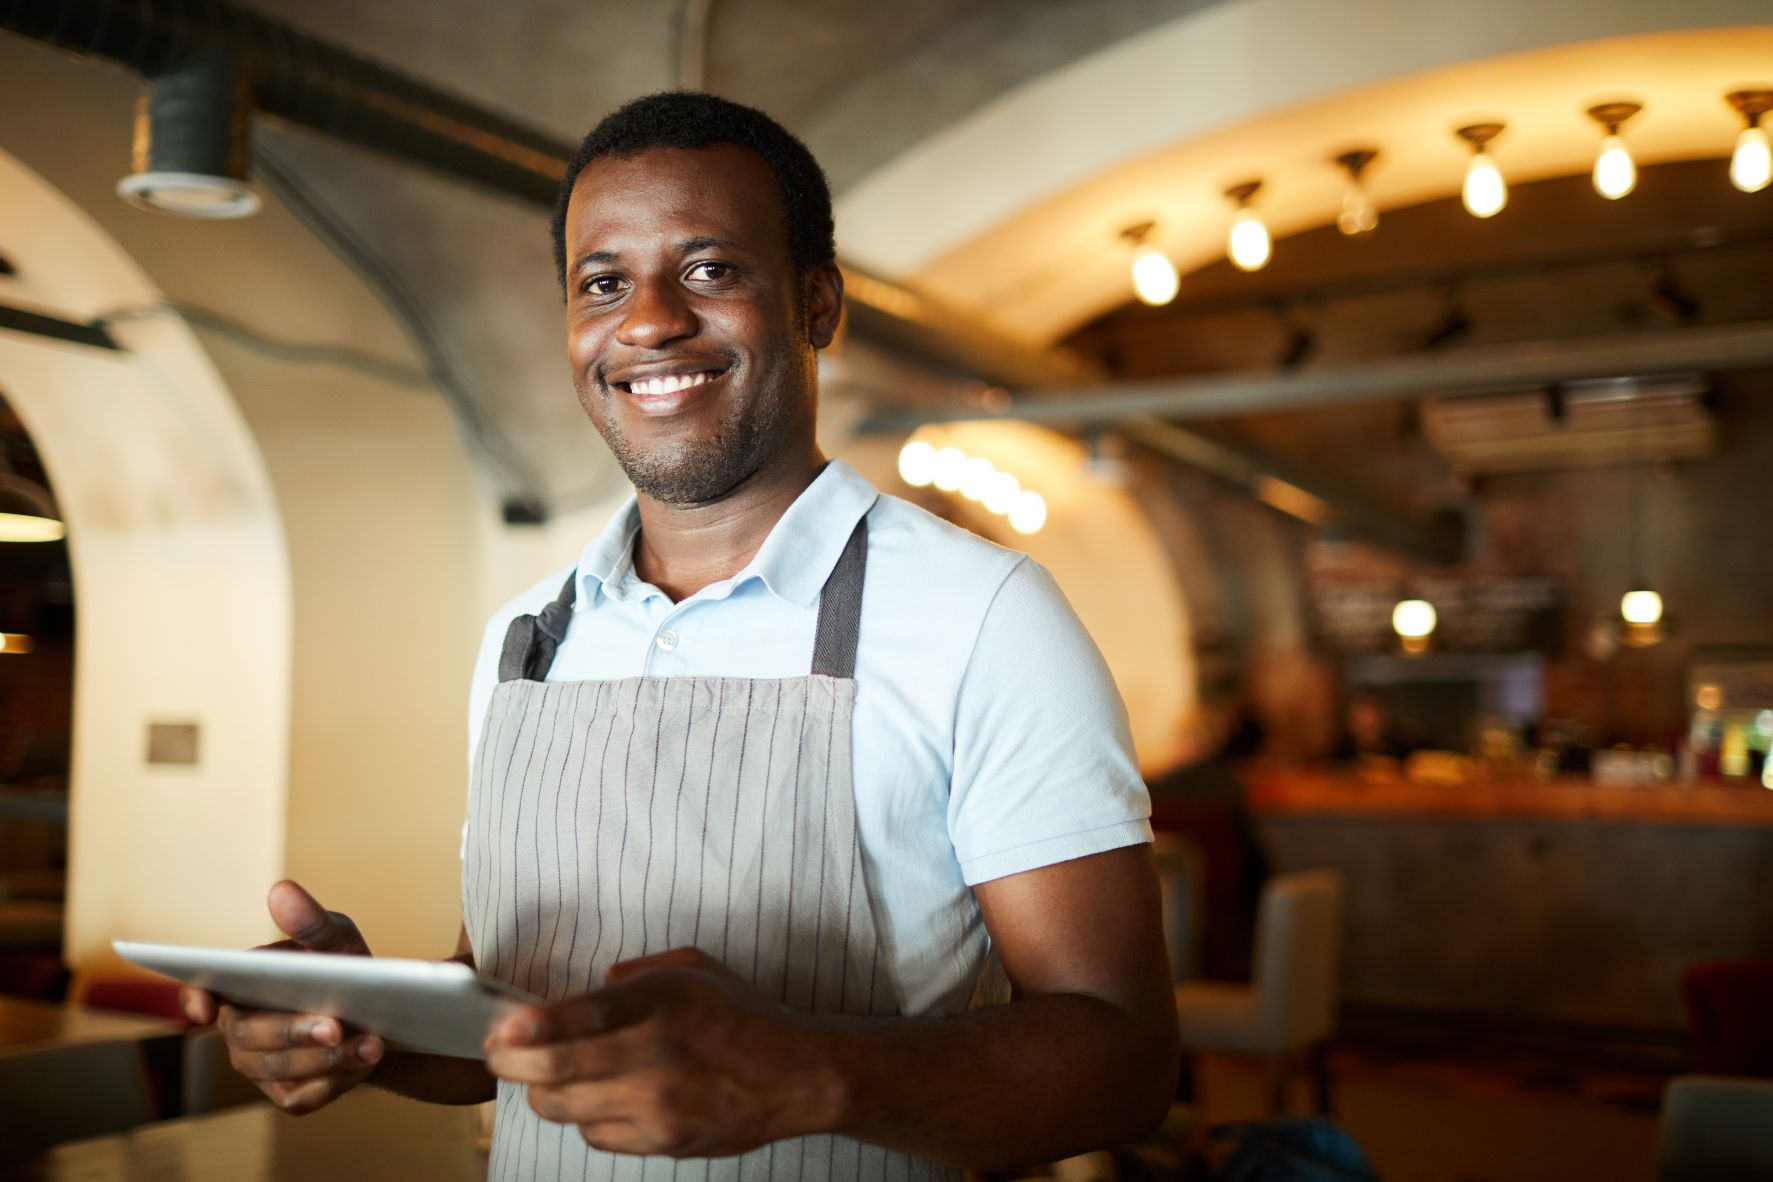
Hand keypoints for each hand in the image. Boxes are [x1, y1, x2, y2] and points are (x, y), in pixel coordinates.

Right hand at [179, 880, 383, 1113]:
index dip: (196, 999)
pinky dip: (334, 1081)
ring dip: (326, 1057)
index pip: (202, 992)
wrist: (383, 1013)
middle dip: (294, 1031)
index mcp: (241, 986)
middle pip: (251, 1036)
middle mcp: (241, 1030)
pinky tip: (364, 1063)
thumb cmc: (346, 966)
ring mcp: (261, 1067)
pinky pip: (302, 1097)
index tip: (205, 1006)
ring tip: (371, 1042)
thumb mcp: (336, 938)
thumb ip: (310, 921)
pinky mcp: (288, 1093)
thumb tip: (281, 891)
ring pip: (280, 1068)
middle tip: (334, 1025)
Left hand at [484, 948, 841, 1156]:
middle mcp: (654, 1056)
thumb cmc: (742, 1016)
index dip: (530, 1027)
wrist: (796, 1076)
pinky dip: (586, 1118)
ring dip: (546, 1094)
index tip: (501, 1029)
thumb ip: (634, 974)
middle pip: (557, 1073)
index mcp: (661, 1002)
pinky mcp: (661, 1142)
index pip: (580, 1017)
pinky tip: (599, 1099)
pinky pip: (596, 1136)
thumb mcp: (692, 969)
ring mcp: (656, 1106)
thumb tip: (588, 989)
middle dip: (513, 1065)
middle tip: (501, 1055)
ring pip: (567, 1110)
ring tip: (550, 1078)